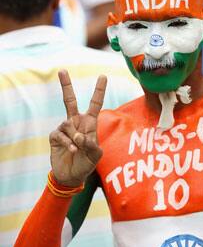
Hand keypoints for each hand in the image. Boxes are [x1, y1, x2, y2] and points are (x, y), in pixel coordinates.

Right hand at [49, 70, 106, 186]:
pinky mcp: (55, 137)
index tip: (103, 76)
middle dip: (66, 85)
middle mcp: (76, 122)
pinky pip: (60, 134)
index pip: (95, 103)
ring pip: (67, 124)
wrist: (71, 176)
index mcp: (90, 123)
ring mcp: (65, 129)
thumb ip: (91, 144)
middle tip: (62, 70)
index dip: (99, 90)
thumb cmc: (87, 163)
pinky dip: (68, 143)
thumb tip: (79, 135)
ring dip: (74, 137)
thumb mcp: (96, 155)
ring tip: (78, 149)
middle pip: (70, 100)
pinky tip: (72, 151)